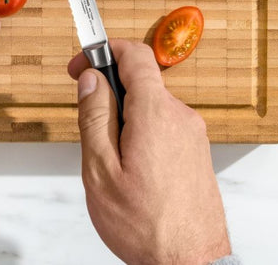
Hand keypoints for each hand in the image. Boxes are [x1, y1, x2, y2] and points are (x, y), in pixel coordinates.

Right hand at [69, 40, 230, 264]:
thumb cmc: (145, 226)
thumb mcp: (100, 171)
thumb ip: (94, 117)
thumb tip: (91, 78)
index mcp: (155, 114)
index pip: (134, 55)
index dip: (103, 50)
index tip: (81, 65)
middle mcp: (180, 116)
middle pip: (139, 81)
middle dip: (109, 93)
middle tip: (89, 125)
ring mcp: (192, 134)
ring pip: (149, 105)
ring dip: (124, 117)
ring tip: (111, 160)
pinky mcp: (196, 150)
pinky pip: (162, 124)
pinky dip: (141, 132)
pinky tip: (132, 168)